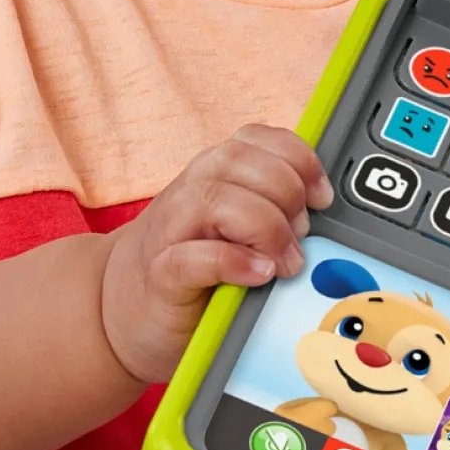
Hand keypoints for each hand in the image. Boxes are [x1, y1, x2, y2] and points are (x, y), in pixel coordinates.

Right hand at [100, 124, 332, 383]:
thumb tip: (328, 213)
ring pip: (218, 197)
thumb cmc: (193, 272)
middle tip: (301, 237)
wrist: (120, 311)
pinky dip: (232, 261)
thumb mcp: (235, 230)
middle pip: (241, 161)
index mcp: (214, 175)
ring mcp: (171, 231)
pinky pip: (192, 257)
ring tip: (284, 263)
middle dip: (286, 194)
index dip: (299, 159)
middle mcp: (190, 192)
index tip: (322, 196)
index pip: (258, 139)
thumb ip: (271, 212)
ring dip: (265, 227)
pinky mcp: (160, 276)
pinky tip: (257, 274)